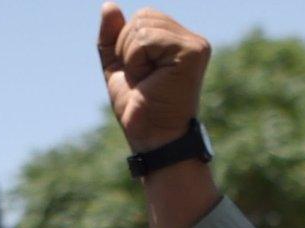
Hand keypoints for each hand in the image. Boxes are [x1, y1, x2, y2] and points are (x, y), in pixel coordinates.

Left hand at [98, 4, 211, 153]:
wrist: (152, 136)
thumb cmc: (140, 109)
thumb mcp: (119, 66)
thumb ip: (113, 37)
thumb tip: (109, 5)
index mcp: (177, 41)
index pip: (143, 17)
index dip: (127, 45)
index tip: (142, 75)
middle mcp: (191, 39)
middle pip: (143, 16)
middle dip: (129, 49)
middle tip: (144, 79)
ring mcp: (195, 44)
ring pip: (142, 25)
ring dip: (133, 57)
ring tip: (149, 81)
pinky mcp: (193, 52)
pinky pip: (147, 38)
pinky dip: (138, 60)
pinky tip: (152, 79)